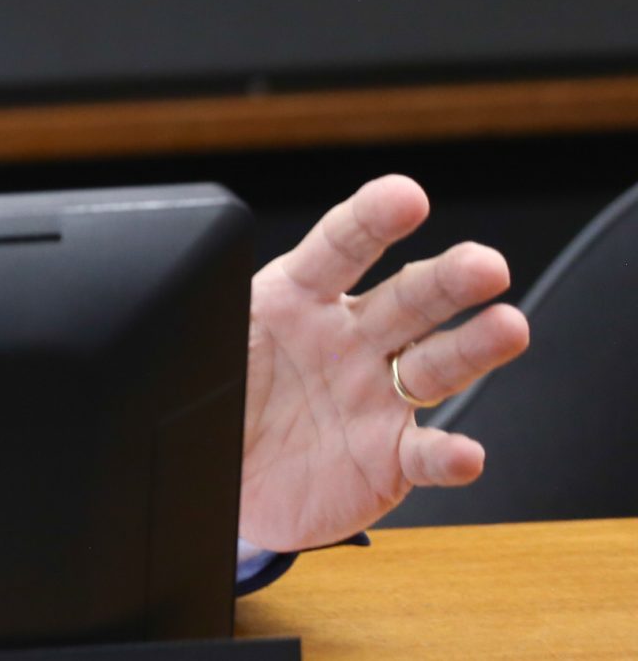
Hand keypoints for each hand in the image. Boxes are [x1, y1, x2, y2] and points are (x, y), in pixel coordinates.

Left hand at [239, 175, 529, 550]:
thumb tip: (168, 280)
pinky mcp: (389, 457)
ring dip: (475, 347)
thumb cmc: (217, 395)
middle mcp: (350, 338)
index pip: (339, 247)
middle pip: (407, 299)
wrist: (219, 482)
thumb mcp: (204, 345)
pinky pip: (424, 455)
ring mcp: (376, 396)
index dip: (371, 220)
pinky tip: (464, 453)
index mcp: (298, 296)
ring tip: (508, 327)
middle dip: (449, 279)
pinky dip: (449, 456)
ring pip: (436, 365)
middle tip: (485, 263)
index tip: (404, 195)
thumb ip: (205, 314)